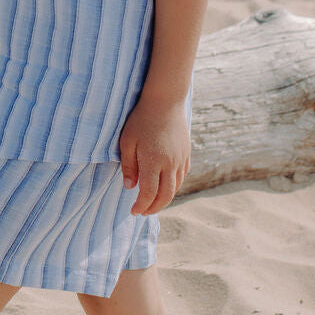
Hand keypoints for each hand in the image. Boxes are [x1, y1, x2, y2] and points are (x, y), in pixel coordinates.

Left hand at [119, 94, 190, 215]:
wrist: (165, 101)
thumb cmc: (141, 120)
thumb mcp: (127, 141)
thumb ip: (129, 166)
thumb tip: (130, 187)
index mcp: (153, 162)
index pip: (149, 194)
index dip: (141, 206)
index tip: (133, 211)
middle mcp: (170, 164)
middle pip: (165, 196)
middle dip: (154, 208)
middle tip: (143, 212)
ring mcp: (180, 160)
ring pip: (175, 188)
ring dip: (164, 199)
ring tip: (152, 203)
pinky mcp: (186, 155)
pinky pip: (181, 177)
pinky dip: (173, 187)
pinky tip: (165, 187)